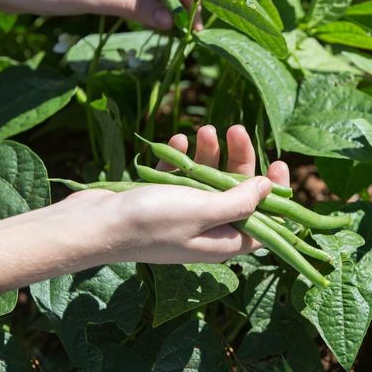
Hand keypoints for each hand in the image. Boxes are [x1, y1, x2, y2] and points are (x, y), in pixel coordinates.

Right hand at [68, 125, 290, 263]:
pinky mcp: (159, 200)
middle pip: (235, 193)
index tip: (279, 163)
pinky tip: (179, 142)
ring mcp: (181, 215)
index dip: (276, 195)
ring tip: (204, 129)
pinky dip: (182, 159)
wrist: (93, 225)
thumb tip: (268, 189)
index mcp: (222, 242)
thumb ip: (239, 202)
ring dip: (209, 154)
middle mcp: (205, 230)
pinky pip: (179, 177)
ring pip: (207, 180)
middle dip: (238, 161)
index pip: (264, 223)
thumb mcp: (203, 211)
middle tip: (235, 129)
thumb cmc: (151, 222)